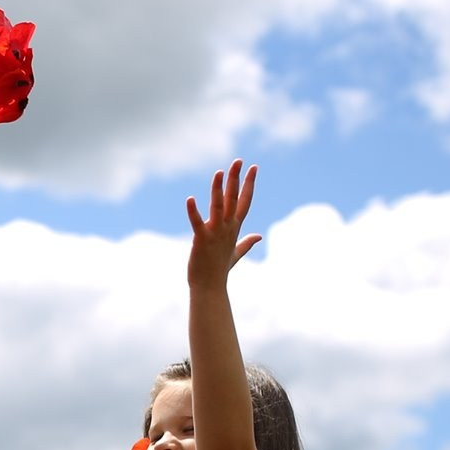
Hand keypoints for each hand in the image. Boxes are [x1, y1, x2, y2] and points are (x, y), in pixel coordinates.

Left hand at [186, 158, 260, 287]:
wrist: (210, 288)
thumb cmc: (220, 270)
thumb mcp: (236, 254)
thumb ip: (247, 243)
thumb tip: (259, 237)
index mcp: (234, 228)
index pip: (245, 201)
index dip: (249, 184)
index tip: (254, 167)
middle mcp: (227, 228)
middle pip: (234, 199)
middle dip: (236, 179)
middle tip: (238, 161)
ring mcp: (215, 234)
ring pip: (219, 207)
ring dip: (218, 190)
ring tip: (219, 173)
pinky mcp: (201, 240)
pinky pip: (197, 223)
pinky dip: (193, 212)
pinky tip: (190, 199)